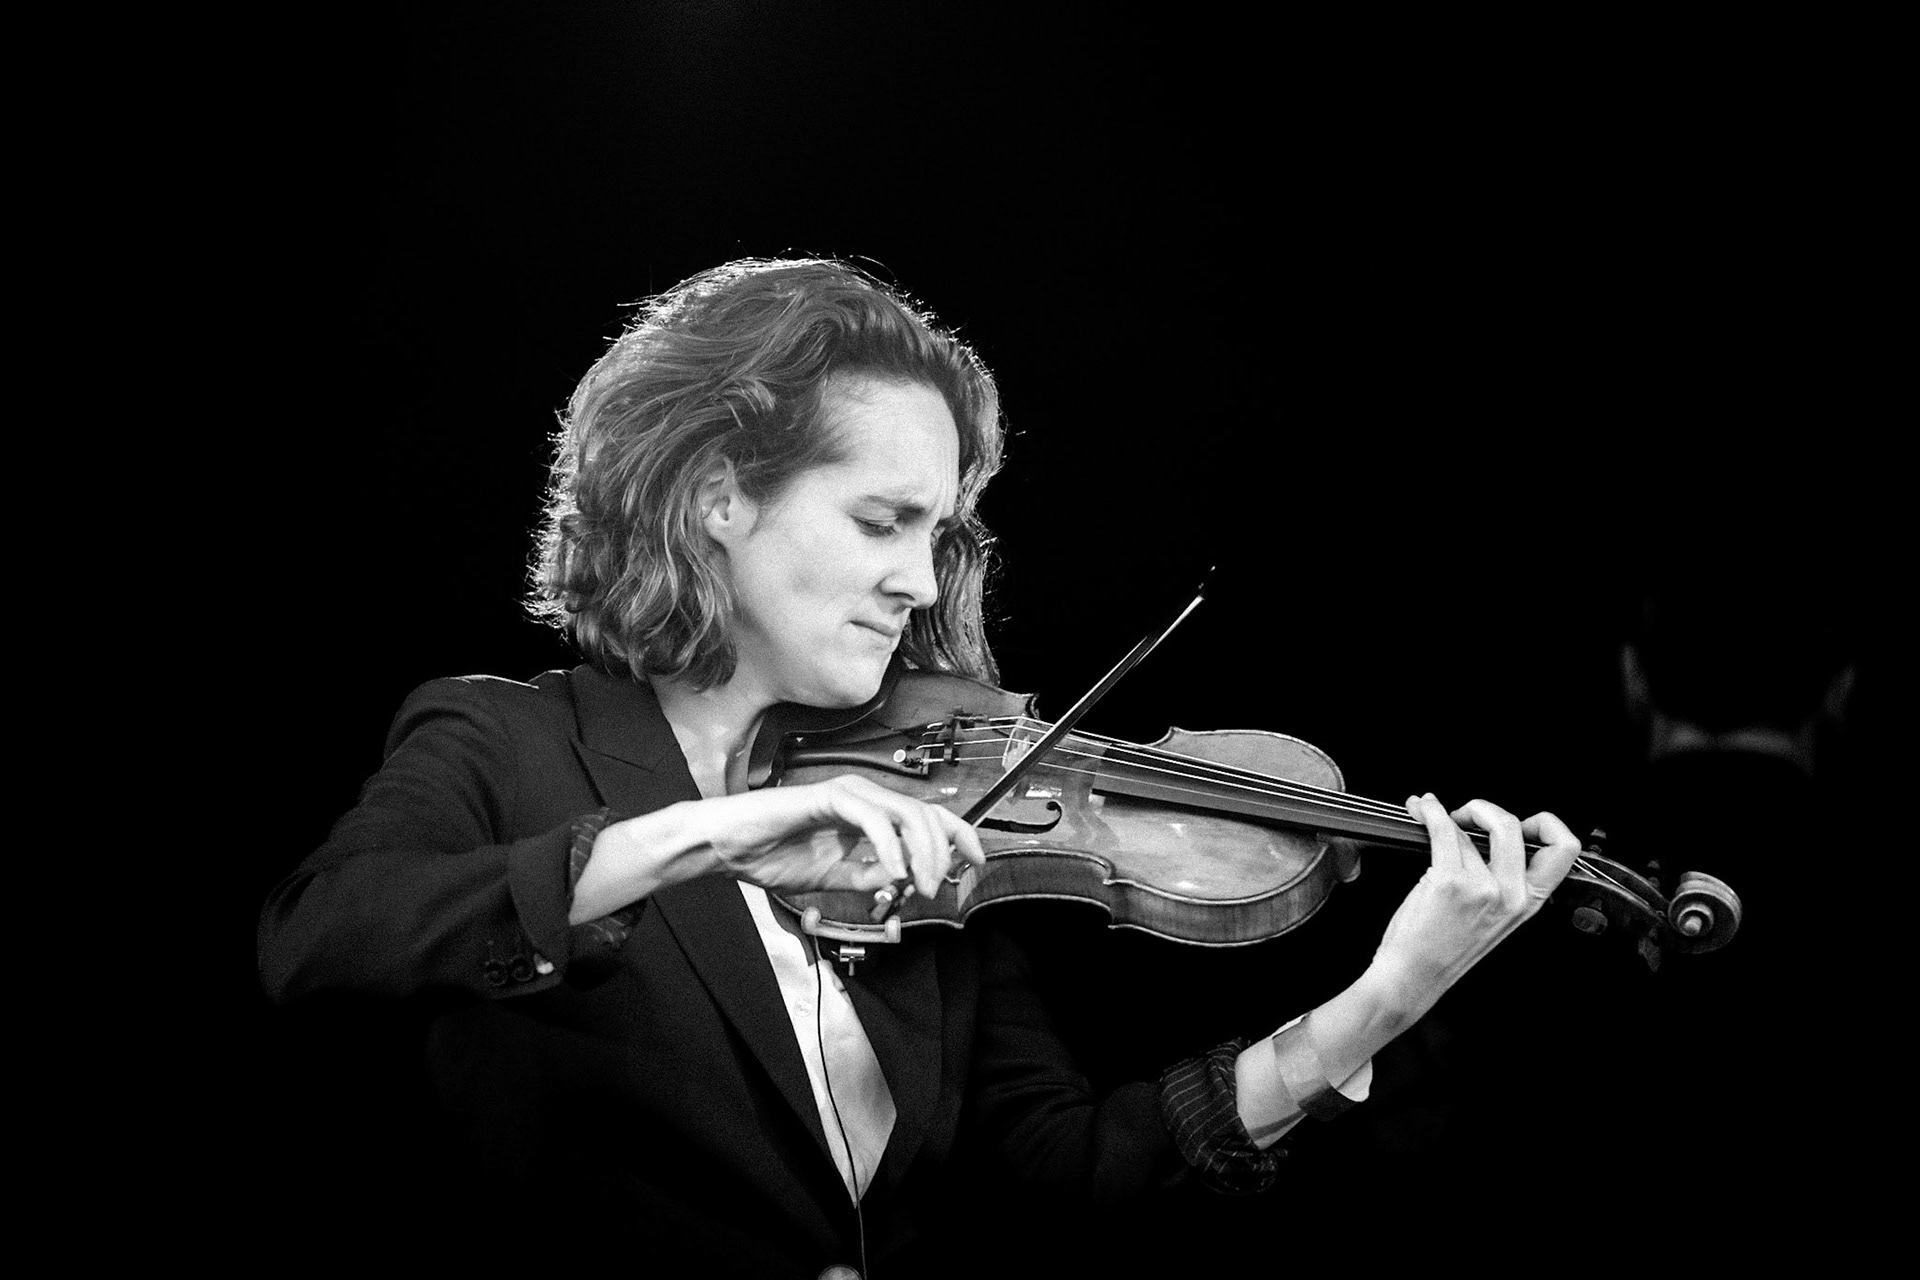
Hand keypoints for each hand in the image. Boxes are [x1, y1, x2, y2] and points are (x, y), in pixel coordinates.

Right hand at [682, 774, 986, 901]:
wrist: (728, 848)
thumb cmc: (772, 855)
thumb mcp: (834, 877)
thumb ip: (869, 877)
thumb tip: (904, 881)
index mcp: (869, 813)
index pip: (928, 817)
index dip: (959, 836)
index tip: (976, 862)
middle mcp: (865, 797)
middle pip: (928, 814)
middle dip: (944, 853)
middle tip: (937, 888)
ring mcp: (848, 793)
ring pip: (908, 813)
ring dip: (921, 853)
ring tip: (918, 884)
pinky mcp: (829, 797)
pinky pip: (873, 818)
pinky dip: (889, 846)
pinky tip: (892, 869)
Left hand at [1367, 794, 1580, 1019]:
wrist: (1414, 974)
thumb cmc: (1444, 946)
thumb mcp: (1494, 915)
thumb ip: (1503, 877)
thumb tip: (1486, 830)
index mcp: (1528, 901)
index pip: (1564, 848)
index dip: (1544, 823)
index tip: (1519, 821)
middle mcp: (1511, 895)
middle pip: (1512, 824)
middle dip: (1485, 808)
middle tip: (1465, 816)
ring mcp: (1482, 888)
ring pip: (1467, 830)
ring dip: (1443, 814)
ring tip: (1429, 816)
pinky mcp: (1449, 882)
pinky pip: (1442, 828)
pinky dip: (1428, 811)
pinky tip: (1421, 811)